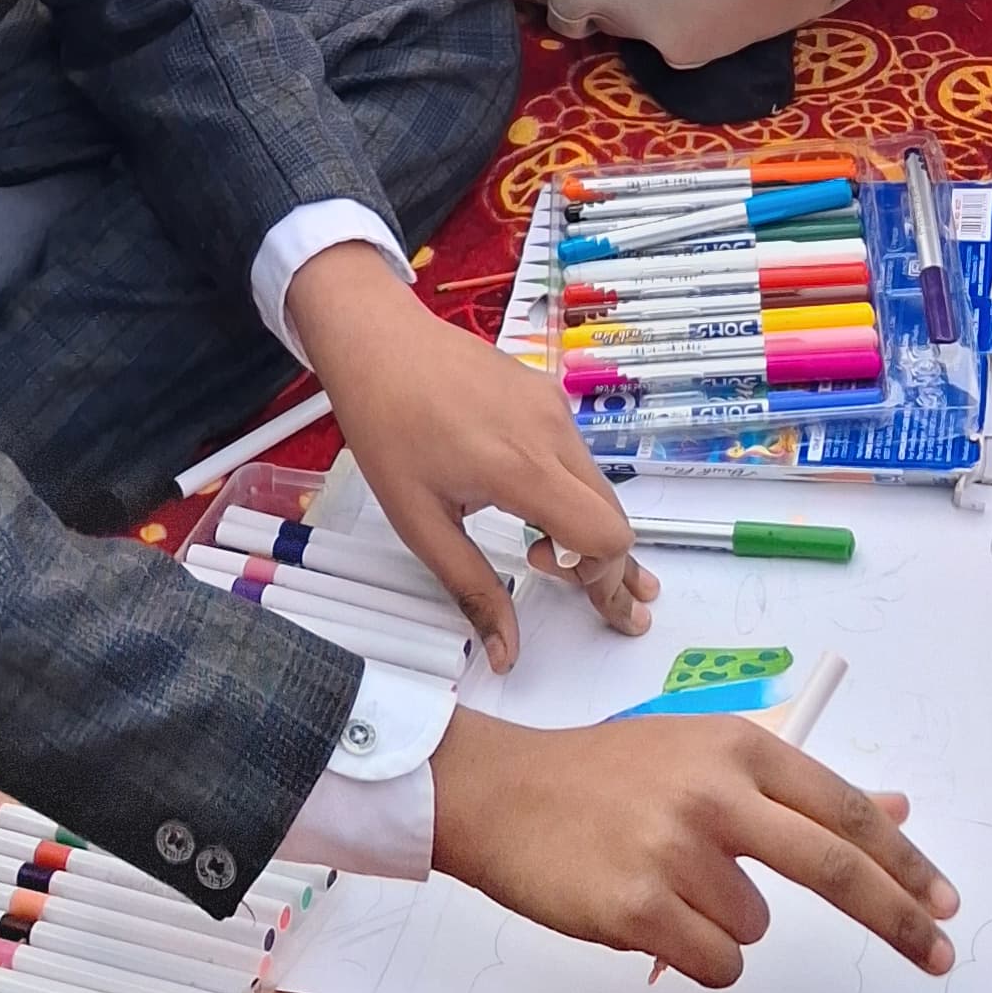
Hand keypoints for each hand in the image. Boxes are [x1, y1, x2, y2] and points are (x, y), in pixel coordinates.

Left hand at [286, 246, 654, 663]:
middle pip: (613, 514)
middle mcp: (550, 432)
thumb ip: (472, 588)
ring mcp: (553, 407)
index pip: (604, 535)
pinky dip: (573, 493)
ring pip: (599, 485)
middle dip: (610, 566)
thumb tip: (507, 650)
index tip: (574, 597)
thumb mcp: (420, 522)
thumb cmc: (388, 427)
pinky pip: (577, 455)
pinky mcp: (546, 394)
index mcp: (521, 468)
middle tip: (612, 610)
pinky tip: (543, 512)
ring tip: (570, 566)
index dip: (602, 578)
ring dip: (590, 529)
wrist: (379, 342)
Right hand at [431, 706, 958, 987]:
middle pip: (833, 867)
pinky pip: (713, 964)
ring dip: (726, 925)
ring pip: (756, 927)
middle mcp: (714, 793)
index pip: (843, 809)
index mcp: (736, 747)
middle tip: (940, 954)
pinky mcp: (638, 909)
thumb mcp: (703, 758)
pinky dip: (694, 955)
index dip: (903, 860)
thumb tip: (894, 809)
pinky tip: (648, 915)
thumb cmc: (606, 776)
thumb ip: (797, 792)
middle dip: (897, 919)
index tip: (945, 902)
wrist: (502, 796)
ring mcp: (675, 852)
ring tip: (665, 884)